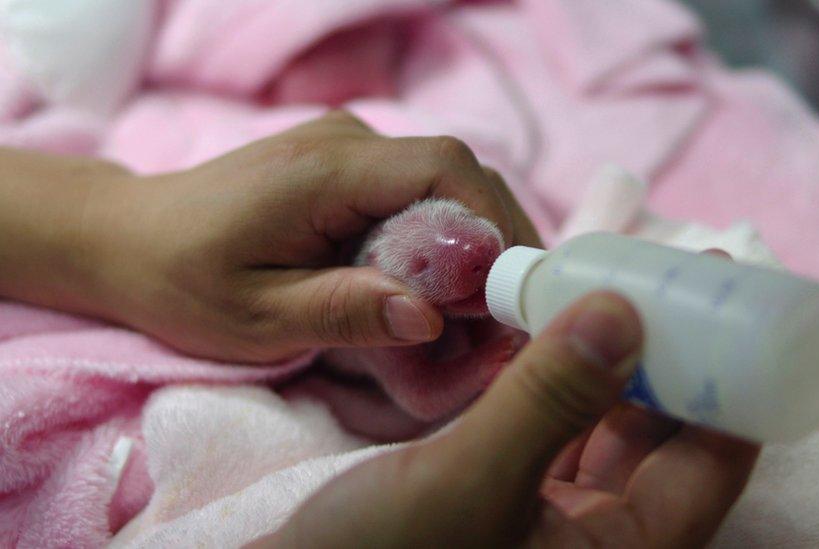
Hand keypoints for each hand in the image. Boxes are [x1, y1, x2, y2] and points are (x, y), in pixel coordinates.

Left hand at [60, 111, 539, 360]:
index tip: (508, 290)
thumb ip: (342, 311)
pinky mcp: (348, 166)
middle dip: (495, 238)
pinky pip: (418, 192)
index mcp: (323, 171)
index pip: (440, 170)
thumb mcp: (255, 317)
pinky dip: (446, 237)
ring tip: (480, 308)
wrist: (129, 238)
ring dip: (474, 240)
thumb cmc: (182, 282)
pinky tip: (441, 285)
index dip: (491, 223)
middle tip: (506, 311)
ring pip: (445, 181)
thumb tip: (430, 317)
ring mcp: (348, 148)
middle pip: (457, 171)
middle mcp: (345, 143)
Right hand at [263, 292, 758, 547]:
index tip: (732, 300)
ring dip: (615, 361)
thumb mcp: (468, 481)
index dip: (732, 380)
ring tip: (619, 285)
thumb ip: (549, 399)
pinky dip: (562, 379)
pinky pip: (557, 429)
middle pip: (666, 440)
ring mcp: (554, 524)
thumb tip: (626, 312)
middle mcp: (599, 545)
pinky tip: (557, 327)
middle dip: (675, 357)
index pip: (711, 466)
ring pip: (609, 429)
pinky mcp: (510, 501)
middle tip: (675, 276)